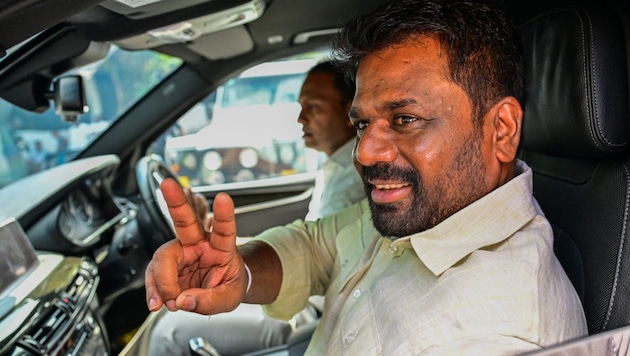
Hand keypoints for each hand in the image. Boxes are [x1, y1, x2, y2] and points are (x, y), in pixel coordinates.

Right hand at [144, 178, 248, 314]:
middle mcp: (199, 243)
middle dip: (175, 201)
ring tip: (171, 301)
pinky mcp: (166, 265)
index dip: (224, 214)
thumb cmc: (228, 284)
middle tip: (166, 183)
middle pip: (185, 221)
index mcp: (221, 247)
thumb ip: (210, 301)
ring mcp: (180, 253)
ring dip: (161, 281)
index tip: (224, 198)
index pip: (224, 229)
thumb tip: (184, 300)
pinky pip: (153, 274)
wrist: (219, 289)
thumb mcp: (229, 297)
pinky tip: (157, 302)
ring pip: (163, 257)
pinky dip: (152, 290)